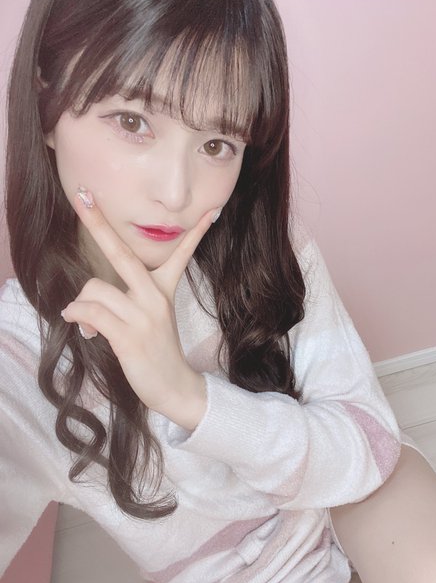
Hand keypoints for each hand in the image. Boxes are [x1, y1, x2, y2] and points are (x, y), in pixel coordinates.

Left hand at [61, 188, 218, 430]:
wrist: (176, 387)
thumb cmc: (158, 352)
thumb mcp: (151, 321)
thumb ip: (120, 305)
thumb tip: (77, 308)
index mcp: (163, 291)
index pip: (182, 254)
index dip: (197, 232)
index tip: (212, 211)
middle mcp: (154, 298)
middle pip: (122, 253)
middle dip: (98, 223)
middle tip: (82, 195)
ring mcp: (143, 316)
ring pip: (95, 289)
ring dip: (82, 306)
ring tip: (88, 324)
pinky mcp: (129, 336)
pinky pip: (91, 312)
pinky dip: (78, 316)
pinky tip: (82, 327)